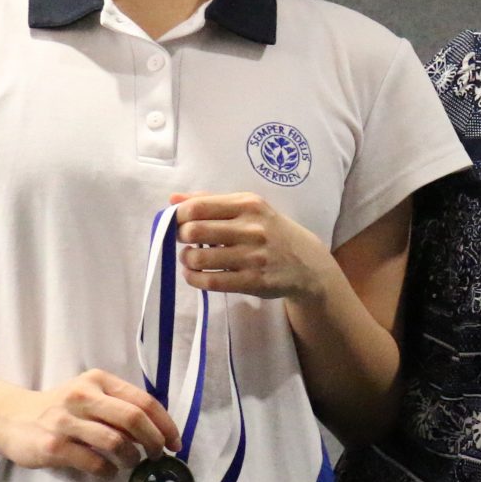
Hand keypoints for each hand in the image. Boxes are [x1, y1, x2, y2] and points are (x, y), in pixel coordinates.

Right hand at [0, 370, 178, 475]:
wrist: (10, 418)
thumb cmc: (60, 409)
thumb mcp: (90, 395)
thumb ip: (119, 407)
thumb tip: (158, 432)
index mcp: (98, 380)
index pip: (143, 401)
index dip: (165, 424)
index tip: (175, 443)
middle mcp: (82, 396)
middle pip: (134, 419)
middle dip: (154, 441)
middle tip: (158, 455)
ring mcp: (65, 421)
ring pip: (116, 441)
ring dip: (132, 458)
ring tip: (131, 463)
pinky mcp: (53, 446)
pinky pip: (93, 461)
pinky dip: (108, 470)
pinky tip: (108, 472)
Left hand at [170, 192, 337, 303]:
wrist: (307, 263)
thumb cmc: (271, 231)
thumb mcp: (249, 208)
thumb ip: (212, 201)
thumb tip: (173, 200)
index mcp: (249, 204)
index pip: (198, 207)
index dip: (178, 216)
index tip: (177, 222)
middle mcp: (252, 228)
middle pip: (194, 230)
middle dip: (179, 236)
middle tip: (183, 240)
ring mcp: (253, 256)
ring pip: (198, 258)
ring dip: (186, 259)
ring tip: (191, 258)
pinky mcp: (253, 281)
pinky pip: (210, 281)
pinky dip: (193, 278)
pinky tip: (195, 274)